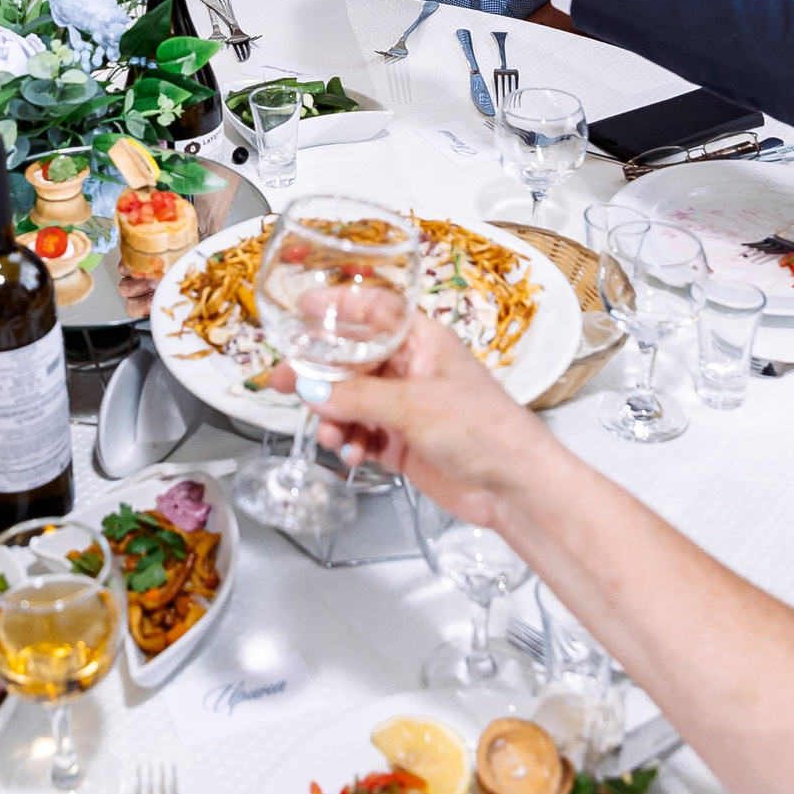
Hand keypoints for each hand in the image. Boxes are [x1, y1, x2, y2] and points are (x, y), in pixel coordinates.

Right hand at [268, 319, 553, 529]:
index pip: (375, 311)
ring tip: (330, 435)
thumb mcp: (414, 404)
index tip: (303, 308)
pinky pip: (361, 434)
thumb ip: (358, 397)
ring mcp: (406, 408)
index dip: (339, 306)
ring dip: (333, 417)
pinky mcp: (403, 443)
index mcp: (422, 342)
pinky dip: (349, 442)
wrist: (512, 486)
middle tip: (282, 382)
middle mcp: (411, 370)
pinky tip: (351, 453)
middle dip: (318, 375)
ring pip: (351, 403)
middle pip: (352, 362)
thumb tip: (312, 391)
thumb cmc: (483, 428)